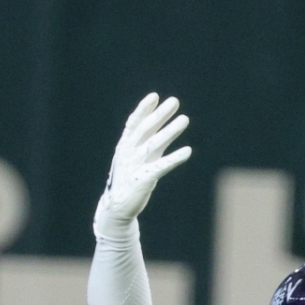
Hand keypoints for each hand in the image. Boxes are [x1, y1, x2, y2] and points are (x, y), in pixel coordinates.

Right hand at [94, 93, 190, 237]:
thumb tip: (161, 131)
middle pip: (146, 129)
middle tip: (175, 102)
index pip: (134, 123)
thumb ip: (147, 146)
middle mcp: (129, 152)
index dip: (144, 109)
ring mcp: (135, 165)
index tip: (155, 97)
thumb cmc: (129, 182)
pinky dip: (175, 158)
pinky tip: (187, 151)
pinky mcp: (144, 179)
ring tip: (185, 119)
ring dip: (170, 130)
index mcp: (125, 146)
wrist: (117, 208)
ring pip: (155, 143)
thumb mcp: (136, 161)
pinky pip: (162, 166)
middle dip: (161, 114)